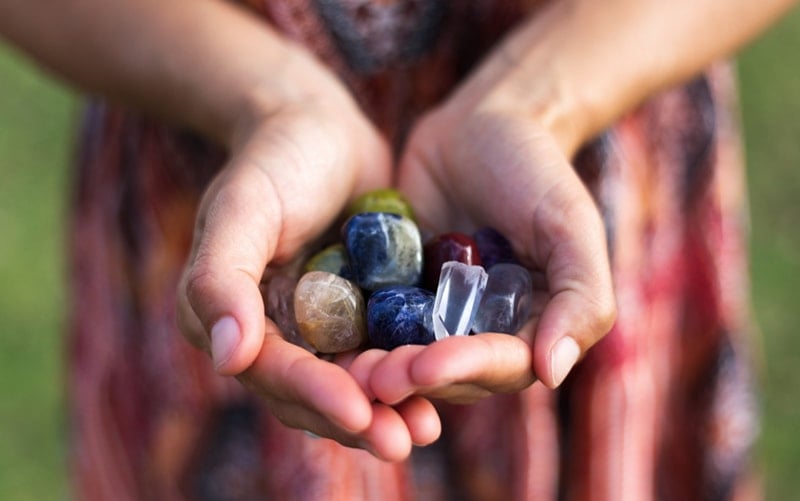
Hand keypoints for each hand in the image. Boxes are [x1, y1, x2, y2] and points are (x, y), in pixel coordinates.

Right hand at [176, 53, 438, 460]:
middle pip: (313, 391)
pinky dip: (410, 372)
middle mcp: (274, 333)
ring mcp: (322, 326)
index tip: (357, 412)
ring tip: (425, 428)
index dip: (313, 394)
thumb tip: (226, 359)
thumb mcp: (241, 207)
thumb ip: (221, 279)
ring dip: (388, 407)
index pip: (272, 369)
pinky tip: (444, 387)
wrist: (322, 128)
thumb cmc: (274, 159)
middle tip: (401, 440)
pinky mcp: (362, 312)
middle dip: (357, 417)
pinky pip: (385, 350)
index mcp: (233, 317)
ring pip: (353, 381)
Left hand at [360, 44, 616, 403]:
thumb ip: (579, 296)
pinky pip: (372, 319)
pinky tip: (326, 339)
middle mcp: (478, 331)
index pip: (501, 365)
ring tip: (348, 369)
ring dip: (378, 368)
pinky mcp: (392, 292)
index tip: (428, 365)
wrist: (479, 123)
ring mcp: (432, 314)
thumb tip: (552, 373)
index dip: (466, 370)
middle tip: (375, 377)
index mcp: (528, 327)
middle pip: (447, 373)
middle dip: (412, 376)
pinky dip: (352, 332)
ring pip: (404, 354)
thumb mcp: (568, 224)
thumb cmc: (534, 169)